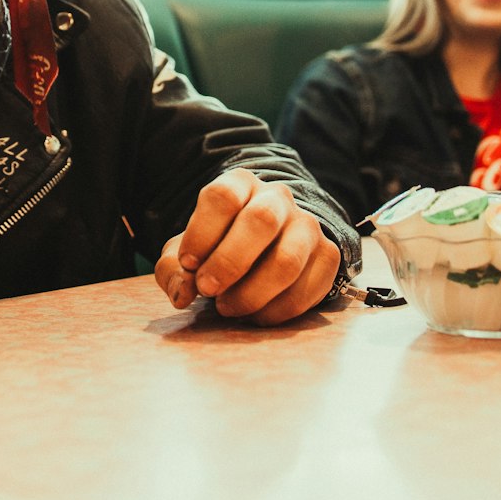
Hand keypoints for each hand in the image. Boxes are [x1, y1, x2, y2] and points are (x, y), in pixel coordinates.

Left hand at [154, 168, 340, 325]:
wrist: (265, 249)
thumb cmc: (217, 247)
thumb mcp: (186, 252)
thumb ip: (173, 270)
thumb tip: (182, 293)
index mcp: (239, 184)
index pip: (222, 197)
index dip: (201, 233)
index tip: (188, 263)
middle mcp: (277, 199)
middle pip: (261, 221)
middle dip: (229, 262)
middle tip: (207, 289)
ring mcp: (307, 226)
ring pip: (287, 260)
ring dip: (252, 293)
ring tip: (227, 308)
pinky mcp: (327, 256)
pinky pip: (307, 289)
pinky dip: (277, 311)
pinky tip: (255, 315)